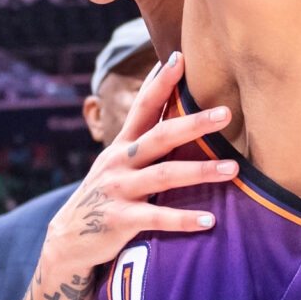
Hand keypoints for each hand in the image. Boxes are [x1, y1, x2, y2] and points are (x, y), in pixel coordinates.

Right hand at [40, 52, 238, 278]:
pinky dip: (183, 219)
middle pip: (159, 136)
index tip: (180, 56)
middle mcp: (118, 162)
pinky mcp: (118, 220)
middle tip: (226, 112)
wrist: (67, 242)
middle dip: (193, 122)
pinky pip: (156, 219)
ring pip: (163, 175)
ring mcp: (117, 190)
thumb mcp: (119, 165)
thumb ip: (145, 144)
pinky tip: (210, 221)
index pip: (143, 106)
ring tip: (233, 168)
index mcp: (122, 145)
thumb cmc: (107, 198)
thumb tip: (177, 116)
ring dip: (200, 171)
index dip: (160, 81)